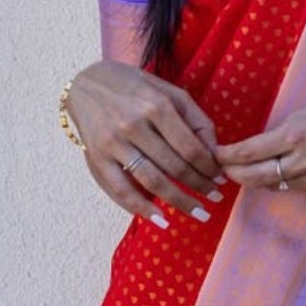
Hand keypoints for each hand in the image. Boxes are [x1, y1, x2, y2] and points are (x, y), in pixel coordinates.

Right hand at [62, 60, 225, 223]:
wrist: (86, 84)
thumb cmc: (135, 89)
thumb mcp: (169, 92)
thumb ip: (196, 119)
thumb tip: (215, 153)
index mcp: (156, 105)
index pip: (191, 147)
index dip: (209, 168)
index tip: (220, 179)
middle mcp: (134, 124)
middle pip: (175, 167)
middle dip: (200, 186)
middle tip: (215, 198)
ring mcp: (114, 143)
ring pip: (153, 181)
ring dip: (180, 202)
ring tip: (199, 213)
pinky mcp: (97, 158)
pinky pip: (121, 190)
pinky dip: (142, 209)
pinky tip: (162, 220)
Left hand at [212, 92, 305, 194]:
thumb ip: (285, 129)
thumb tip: (261, 145)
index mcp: (296, 134)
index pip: (250, 152)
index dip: (228, 156)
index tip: (217, 154)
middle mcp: (303, 161)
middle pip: (256, 177)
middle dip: (235, 175)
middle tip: (222, 171)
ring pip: (274, 186)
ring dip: (256, 180)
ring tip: (243, 174)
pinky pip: (295, 189)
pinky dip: (281, 183)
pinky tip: (274, 176)